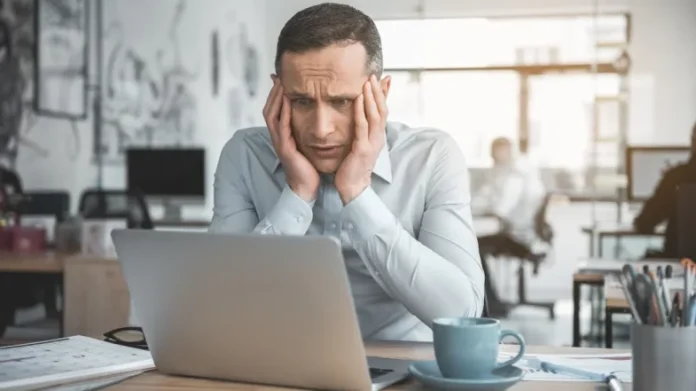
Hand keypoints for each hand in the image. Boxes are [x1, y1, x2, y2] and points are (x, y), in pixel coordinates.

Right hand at [263, 78, 319, 201]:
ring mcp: (279, 142)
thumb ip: (303, 130)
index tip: (280, 79)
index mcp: (281, 135)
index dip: (275, 94)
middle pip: (269, 109)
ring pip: (272, 115)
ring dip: (276, 98)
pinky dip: (284, 112)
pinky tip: (288, 101)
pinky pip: (282, 127)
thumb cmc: (307, 167)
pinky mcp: (285, 148)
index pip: (274, 110)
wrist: (306, 187)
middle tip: (278, 76)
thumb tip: (309, 117)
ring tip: (281, 83)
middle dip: (273, 92)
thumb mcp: (303, 144)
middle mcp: (277, 137)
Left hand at [335, 75, 388, 203]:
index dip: (385, 94)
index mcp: (378, 136)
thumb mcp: (361, 144)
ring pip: (375, 116)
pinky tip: (358, 99)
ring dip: (372, 97)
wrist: (352, 187)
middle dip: (378, 91)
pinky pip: (362, 126)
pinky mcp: (362, 149)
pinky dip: (361, 111)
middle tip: (374, 75)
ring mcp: (372, 143)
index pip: (384, 111)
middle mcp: (378, 138)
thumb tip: (362, 117)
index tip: (384, 78)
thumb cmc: (353, 166)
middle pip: (382, 110)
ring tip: (368, 82)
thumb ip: (362, 129)